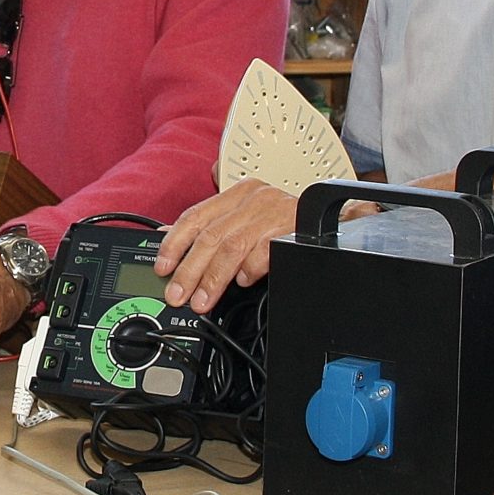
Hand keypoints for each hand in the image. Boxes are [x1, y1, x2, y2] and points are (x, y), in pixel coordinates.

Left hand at [155, 180, 298, 310]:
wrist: (331, 219)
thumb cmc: (281, 221)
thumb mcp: (244, 217)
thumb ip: (210, 227)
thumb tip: (167, 237)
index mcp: (237, 194)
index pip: (195, 216)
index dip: (174, 243)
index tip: (162, 267)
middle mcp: (253, 200)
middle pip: (211, 236)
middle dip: (189, 270)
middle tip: (177, 294)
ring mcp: (274, 213)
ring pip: (232, 247)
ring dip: (213, 279)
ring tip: (201, 300)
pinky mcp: (293, 230)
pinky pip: (264, 253)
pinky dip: (250, 270)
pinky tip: (243, 282)